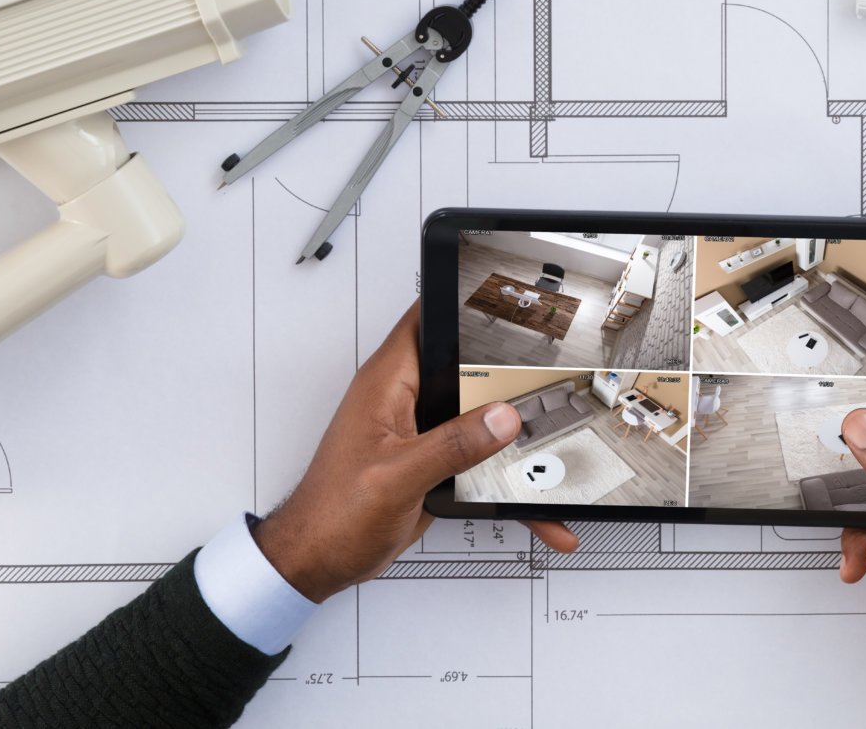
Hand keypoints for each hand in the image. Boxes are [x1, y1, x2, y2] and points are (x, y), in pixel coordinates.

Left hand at [252, 302, 578, 600]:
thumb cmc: (330, 517)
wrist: (316, 562)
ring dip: (512, 439)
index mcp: (386, 385)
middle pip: (466, 369)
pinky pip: (476, 461)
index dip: (463, 303)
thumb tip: (500, 417)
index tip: (507, 305)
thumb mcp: (396, 479)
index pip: (426, 320)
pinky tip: (530, 510)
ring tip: (549, 456)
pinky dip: (503, 484)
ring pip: (477, 418)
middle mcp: (403, 401)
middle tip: (549, 388)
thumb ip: (451, 446)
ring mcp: (419, 432)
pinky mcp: (431, 461)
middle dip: (508, 375)